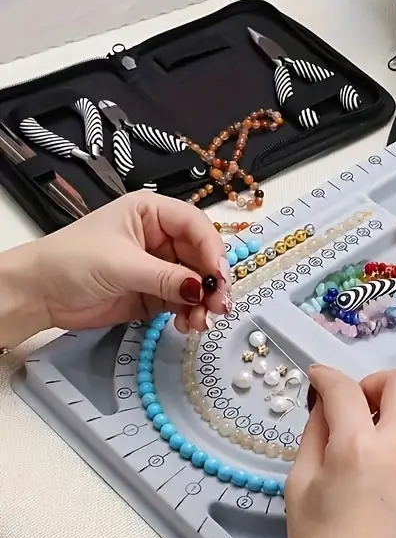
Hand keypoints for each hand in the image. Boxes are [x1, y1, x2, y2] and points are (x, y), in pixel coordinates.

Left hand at [18, 192, 230, 336]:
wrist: (35, 295)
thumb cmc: (72, 261)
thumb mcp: (121, 264)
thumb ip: (165, 277)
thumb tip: (201, 290)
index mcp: (152, 213)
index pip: (195, 225)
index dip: (212, 249)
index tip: (219, 276)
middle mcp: (161, 236)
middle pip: (200, 256)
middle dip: (211, 282)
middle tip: (219, 306)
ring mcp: (158, 266)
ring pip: (194, 282)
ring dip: (203, 303)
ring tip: (201, 323)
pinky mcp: (153, 293)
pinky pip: (182, 302)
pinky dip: (189, 314)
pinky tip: (187, 325)